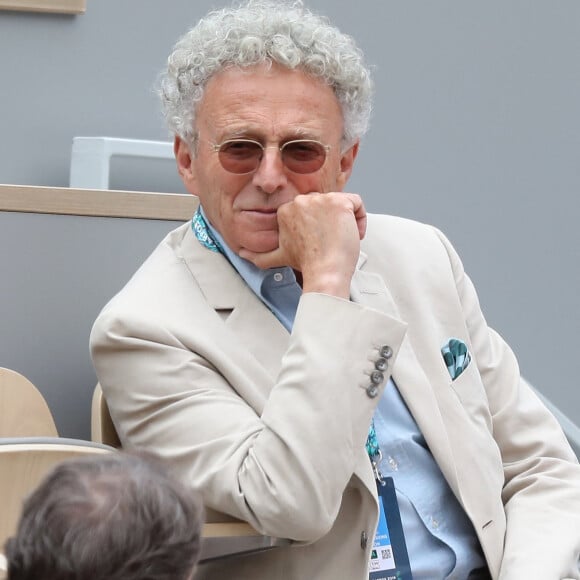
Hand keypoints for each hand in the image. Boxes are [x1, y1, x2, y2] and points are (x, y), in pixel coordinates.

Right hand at [239, 192, 366, 298]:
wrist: (324, 272)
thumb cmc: (308, 265)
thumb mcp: (278, 257)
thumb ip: (260, 255)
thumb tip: (243, 255)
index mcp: (286, 210)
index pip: (312, 209)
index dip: (319, 227)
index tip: (320, 242)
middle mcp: (301, 201)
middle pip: (326, 205)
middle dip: (332, 223)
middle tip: (332, 242)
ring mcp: (320, 200)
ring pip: (342, 204)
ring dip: (347, 223)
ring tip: (342, 240)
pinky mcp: (339, 202)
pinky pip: (357, 202)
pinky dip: (360, 219)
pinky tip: (353, 234)